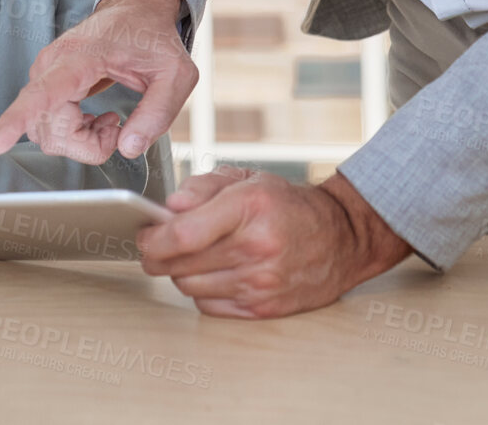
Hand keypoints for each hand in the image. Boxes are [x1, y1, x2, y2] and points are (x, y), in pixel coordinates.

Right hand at [0, 0, 196, 164]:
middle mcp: (52, 65)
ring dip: (81, 140)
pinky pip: (48, 127)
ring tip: (110, 119)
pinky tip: (96, 118)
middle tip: (118, 126)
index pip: (42, 93)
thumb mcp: (176, 75)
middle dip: (86, 145)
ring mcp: (44, 74)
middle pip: (49, 130)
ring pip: (46, 134)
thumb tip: (128, 147)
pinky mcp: (44, 85)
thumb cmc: (153, 39)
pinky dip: (75, 134)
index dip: (16, 121)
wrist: (136, 12)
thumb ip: (157, 113)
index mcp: (81, 57)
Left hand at [136, 166, 412, 317]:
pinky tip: (215, 274)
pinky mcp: (264, 308)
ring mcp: (261, 282)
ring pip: (190, 287)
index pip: (182, 234)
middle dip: (158, 256)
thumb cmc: (290, 206)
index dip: (152, 238)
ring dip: (181, 272)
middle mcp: (256, 247)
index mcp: (249, 207)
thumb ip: (204, 186)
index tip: (144, 234)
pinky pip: (209, 307)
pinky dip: (203, 292)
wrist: (343, 239)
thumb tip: (170, 206)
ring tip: (192, 256)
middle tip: (157, 246)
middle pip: (179, 264)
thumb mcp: (249, 179)